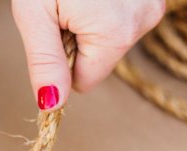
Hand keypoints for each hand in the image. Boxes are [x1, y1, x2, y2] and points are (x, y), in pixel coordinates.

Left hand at [12, 0, 164, 109]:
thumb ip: (44, 62)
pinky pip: (121, 21)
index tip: (54, 30)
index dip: (62, 63)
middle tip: (64, 6)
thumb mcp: (34, 14)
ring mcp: (152, 6)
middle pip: (99, 61)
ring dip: (88, 25)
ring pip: (110, 42)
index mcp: (116, 34)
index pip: (84, 82)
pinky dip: (103, 10)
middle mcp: (143, 23)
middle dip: (76, 41)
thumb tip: (51, 104)